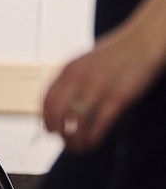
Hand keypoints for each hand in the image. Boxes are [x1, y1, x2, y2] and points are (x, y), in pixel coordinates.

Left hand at [42, 21, 160, 152]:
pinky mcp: (119, 98)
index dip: (45, 118)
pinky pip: (99, 125)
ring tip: (77, 147)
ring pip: (76, 123)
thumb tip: (60, 103)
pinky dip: (92, 138)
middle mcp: (79, 78)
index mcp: (69, 69)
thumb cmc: (116, 53)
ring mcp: (98, 88)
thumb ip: (72, 80)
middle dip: (56, 132)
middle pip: (56, 113)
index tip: (48, 130)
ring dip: (74, 140)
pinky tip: (92, 144)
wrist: (144, 41)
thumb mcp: (85, 62)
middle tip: (62, 141)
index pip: (46, 99)